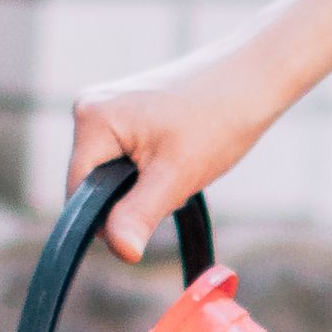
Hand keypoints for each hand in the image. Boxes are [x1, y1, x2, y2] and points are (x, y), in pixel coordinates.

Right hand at [65, 27, 309, 258]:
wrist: (254, 79)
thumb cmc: (219, 119)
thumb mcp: (176, 176)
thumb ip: (139, 214)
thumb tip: (121, 252)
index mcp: (91, 119)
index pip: (78, 195)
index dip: (109, 219)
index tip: (152, 211)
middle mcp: (89, 107)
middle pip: (92, 185)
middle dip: (130, 198)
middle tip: (174, 179)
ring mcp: (106, 107)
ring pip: (110, 175)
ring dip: (143, 184)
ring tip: (181, 162)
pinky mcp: (124, 111)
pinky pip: (123, 158)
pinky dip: (149, 168)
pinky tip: (177, 153)